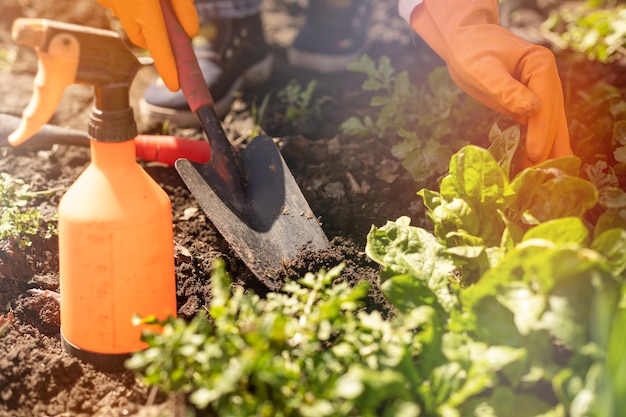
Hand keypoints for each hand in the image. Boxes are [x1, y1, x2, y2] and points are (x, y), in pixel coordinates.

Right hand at [97, 0, 198, 90]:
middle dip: (155, 35)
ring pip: (130, 21)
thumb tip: (190, 33)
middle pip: (143, 38)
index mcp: (145, 7)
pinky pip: (118, 6)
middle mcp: (124, 9)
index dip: (168, 69)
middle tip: (166, 19)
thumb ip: (184, 7)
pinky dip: (127, 2)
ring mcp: (108, 2)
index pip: (160, 47)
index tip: (175, 86)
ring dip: (140, 14)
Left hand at [410, 0, 571, 165]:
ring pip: (548, 126)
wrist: (464, 44)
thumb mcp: (484, 69)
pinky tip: (533, 167)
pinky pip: (535, 129)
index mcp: (541, 66)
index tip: (536, 154)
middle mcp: (546, 81)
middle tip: (546, 178)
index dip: (542, 131)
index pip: (545, 103)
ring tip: (545, 180)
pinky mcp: (527, 106)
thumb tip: (531, 109)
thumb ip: (506, 89)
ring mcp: (539, 94)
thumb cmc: (471, 52)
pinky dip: (535, 147)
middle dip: (550, 147)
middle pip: (554, 118)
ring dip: (547, 152)